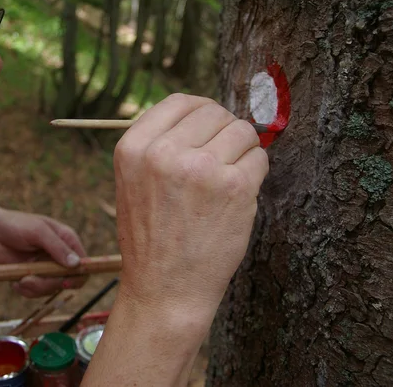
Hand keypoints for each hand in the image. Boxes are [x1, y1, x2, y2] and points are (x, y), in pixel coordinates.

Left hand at [0, 209, 87, 297]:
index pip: (84, 263)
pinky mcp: (34, 276)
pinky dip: (26, 290)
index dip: (78, 275)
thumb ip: (57, 247)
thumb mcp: (37, 231)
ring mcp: (47, 267)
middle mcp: (60, 255)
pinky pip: (37, 292)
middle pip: (68, 280)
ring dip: (35, 288)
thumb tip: (76, 263)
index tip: (64, 282)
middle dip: (50, 284)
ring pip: (52, 289)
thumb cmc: (15, 224)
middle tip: (30, 280)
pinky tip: (16, 281)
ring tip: (20, 280)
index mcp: (67, 240)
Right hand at [113, 94, 268, 315]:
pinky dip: (256, 172)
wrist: (164, 290)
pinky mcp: (235, 187)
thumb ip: (160, 145)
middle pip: (215, 112)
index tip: (212, 125)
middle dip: (225, 132)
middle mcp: (164, 152)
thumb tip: (206, 115)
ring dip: (243, 151)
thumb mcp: (133, 183)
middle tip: (223, 159)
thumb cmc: (151, 239)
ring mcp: (201, 168)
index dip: (203, 111)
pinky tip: (240, 194)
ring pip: (242, 131)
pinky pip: (260, 158)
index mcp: (133, 148)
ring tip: (228, 181)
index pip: (180, 102)